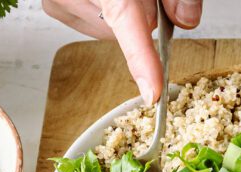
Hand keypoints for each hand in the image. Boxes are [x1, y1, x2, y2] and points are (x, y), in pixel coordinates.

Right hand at [43, 0, 202, 103]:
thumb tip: (186, 20)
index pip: (126, 21)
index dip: (142, 60)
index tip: (153, 93)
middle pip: (122, 28)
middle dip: (141, 16)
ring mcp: (58, 0)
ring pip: (109, 31)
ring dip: (123, 15)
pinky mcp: (54, 6)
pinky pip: (93, 25)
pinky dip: (105, 14)